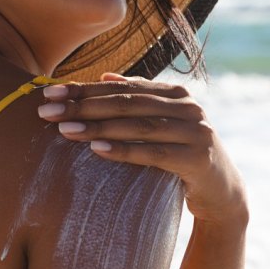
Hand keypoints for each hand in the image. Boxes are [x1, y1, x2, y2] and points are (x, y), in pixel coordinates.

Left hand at [37, 72, 247, 224]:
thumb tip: (105, 76)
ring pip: (138, 125)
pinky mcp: (198, 158)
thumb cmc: (182, 158)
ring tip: (65, 130)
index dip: (84, 89)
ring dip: (98, 126)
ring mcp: (195, 131)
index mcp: (175, 94)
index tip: (49, 94)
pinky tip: (97, 149)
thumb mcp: (162, 126)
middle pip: (126, 103)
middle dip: (83, 106)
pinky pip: (154, 152)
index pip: (121, 87)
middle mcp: (188, 107)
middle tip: (47, 112)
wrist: (222, 193)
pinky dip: (124, 149)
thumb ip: (140, 100)